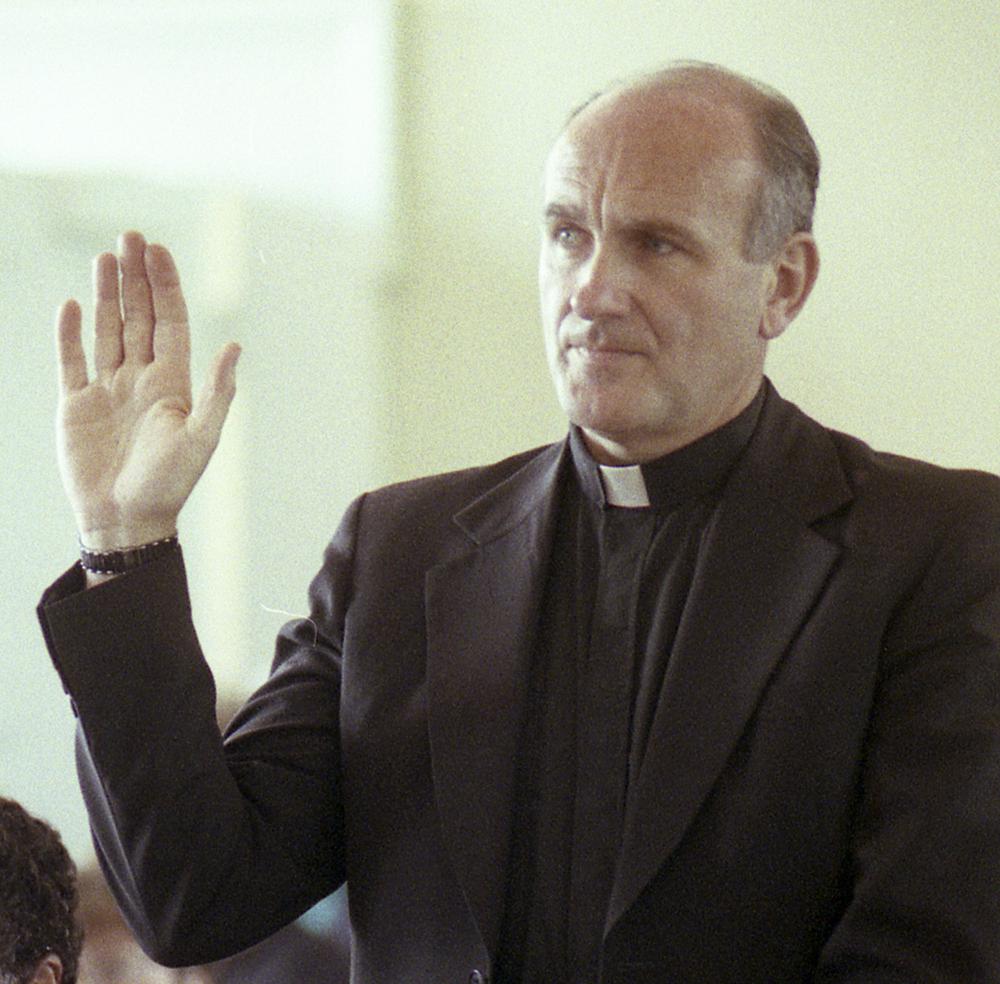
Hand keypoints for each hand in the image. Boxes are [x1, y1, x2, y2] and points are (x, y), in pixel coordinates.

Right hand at [56, 231, 240, 549]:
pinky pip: (72, 361)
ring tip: (105, 257)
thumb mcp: (202, 438)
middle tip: (130, 236)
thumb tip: (234, 346)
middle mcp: (141, 379)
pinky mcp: (76, 405)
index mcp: (173, 382)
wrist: (127, 519)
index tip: (157, 250)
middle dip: (135, 277)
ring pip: (107, 330)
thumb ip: (218, 392)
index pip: (169, 322)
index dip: (164, 286)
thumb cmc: (170, 484)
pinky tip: (73, 305)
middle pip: (138, 317)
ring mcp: (107, 389)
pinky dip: (70, 334)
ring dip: (107, 294)